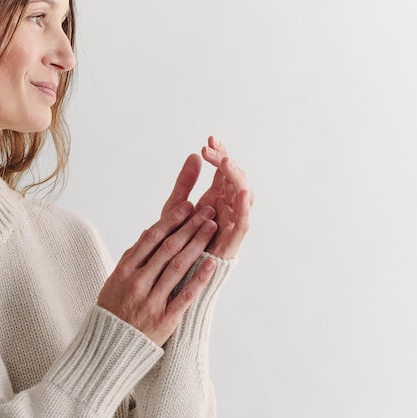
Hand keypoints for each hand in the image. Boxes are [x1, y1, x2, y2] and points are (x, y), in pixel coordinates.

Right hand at [97, 200, 218, 346]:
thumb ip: (131, 258)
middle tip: (207, 211)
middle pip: (168, 248)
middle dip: (190, 226)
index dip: (172, 220)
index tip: (188, 206)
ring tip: (212, 228)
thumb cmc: (114, 312)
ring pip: (178, 267)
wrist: (109, 348)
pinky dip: (200, 278)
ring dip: (197, 244)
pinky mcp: (164, 320)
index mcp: (124, 272)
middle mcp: (137, 284)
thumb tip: (149, 232)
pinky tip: (212, 264)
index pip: (151, 238)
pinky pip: (185, 296)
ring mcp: (151, 302)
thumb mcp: (114, 282)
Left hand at [161, 136, 253, 260]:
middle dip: (226, 161)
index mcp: (214, 199)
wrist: (172, 278)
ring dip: (236, 178)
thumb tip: (193, 154)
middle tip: (213, 149)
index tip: (210, 139)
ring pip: (242, 196)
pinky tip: (241, 192)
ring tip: (225, 163)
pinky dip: (244, 208)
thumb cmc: (174, 244)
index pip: (223, 171)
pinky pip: (243, 223)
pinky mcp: (231, 242)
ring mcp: (230, 224)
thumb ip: (185, 183)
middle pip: (234, 179)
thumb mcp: (175, 208)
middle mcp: (226, 209)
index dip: (220, 154)